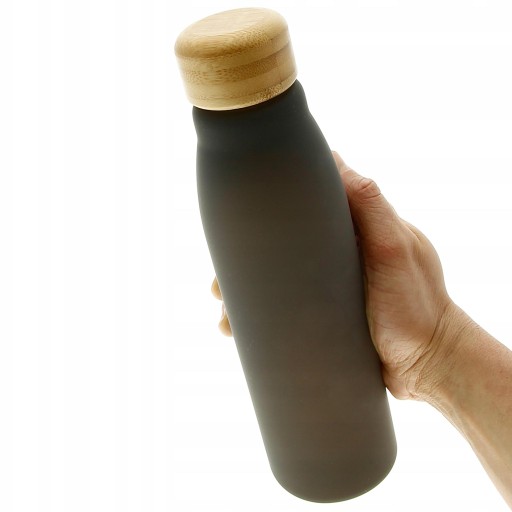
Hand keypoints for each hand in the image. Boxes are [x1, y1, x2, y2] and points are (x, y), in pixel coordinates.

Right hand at [211, 151, 459, 400]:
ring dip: (247, 296)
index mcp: (354, 227)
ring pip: (279, 282)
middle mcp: (339, 253)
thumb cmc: (417, 306)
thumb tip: (336, 162)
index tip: (241, 213)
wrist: (430, 364)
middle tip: (220, 284)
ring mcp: (331, 286)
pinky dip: (263, 320)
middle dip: (247, 262)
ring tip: (226, 319)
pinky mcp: (327, 315)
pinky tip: (242, 335)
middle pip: (282, 247)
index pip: (308, 202)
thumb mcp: (395, 250)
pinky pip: (288, 309)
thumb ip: (372, 207)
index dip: (273, 204)